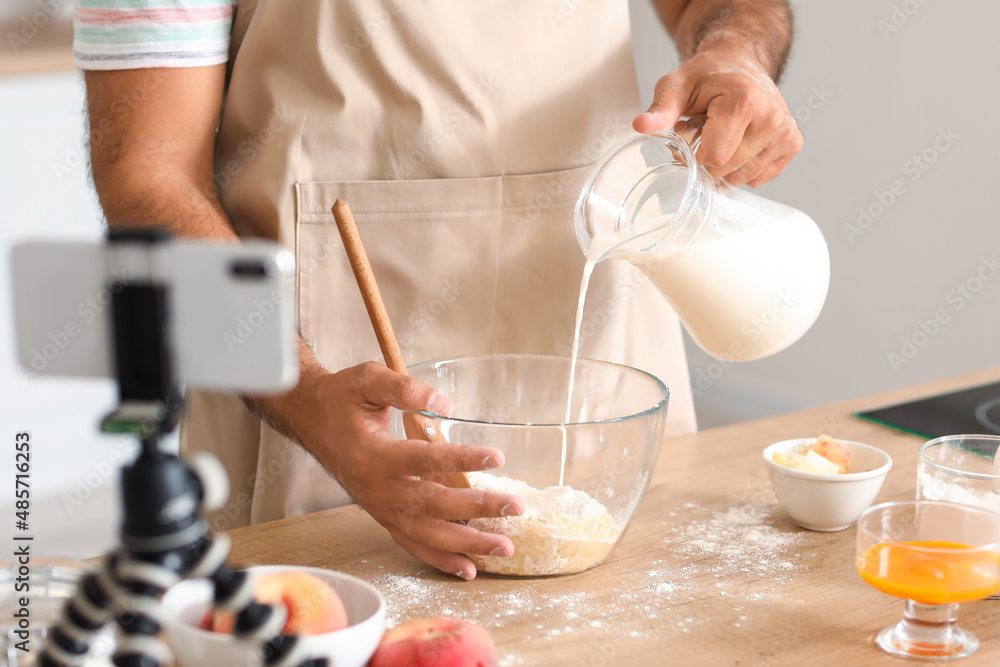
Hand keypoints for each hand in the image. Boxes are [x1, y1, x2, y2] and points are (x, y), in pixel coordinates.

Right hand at [272, 361, 525, 579]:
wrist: (310, 420)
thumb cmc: (341, 398)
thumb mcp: (367, 379)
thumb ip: (404, 388)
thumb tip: (445, 405)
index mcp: (372, 454)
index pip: (423, 460)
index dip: (461, 459)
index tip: (496, 457)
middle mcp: (376, 488)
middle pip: (432, 504)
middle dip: (477, 508)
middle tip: (515, 506)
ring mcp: (380, 507)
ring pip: (427, 533)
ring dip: (468, 543)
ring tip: (505, 546)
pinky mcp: (383, 516)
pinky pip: (412, 544)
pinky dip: (440, 560)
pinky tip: (470, 569)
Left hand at [632, 49, 801, 186]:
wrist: (740, 62)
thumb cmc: (708, 75)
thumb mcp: (677, 86)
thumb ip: (661, 109)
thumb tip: (641, 125)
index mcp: (744, 102)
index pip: (714, 157)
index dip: (695, 152)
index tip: (693, 132)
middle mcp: (771, 118)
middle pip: (726, 170)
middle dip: (709, 159)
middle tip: (707, 131)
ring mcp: (785, 132)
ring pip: (743, 177)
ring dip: (726, 164)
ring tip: (725, 134)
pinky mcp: (792, 144)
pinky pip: (759, 177)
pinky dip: (744, 168)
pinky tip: (740, 143)